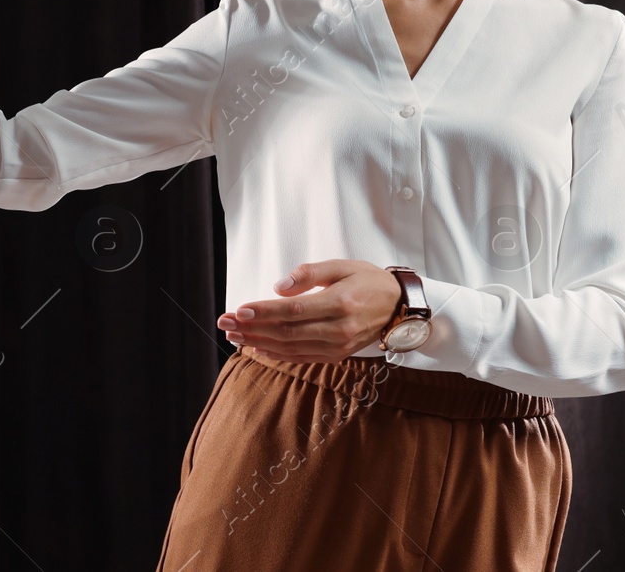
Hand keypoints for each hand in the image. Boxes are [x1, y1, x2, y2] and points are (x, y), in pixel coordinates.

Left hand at [216, 260, 402, 363]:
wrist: (399, 308)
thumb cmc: (369, 281)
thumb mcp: (343, 266)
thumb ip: (310, 274)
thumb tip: (279, 287)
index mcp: (340, 303)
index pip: (293, 310)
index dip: (264, 312)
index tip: (239, 310)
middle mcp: (339, 329)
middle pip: (287, 332)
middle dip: (252, 329)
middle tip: (225, 323)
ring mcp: (338, 346)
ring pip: (290, 348)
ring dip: (259, 343)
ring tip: (234, 335)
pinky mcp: (336, 355)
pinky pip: (301, 358)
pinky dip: (277, 355)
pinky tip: (258, 349)